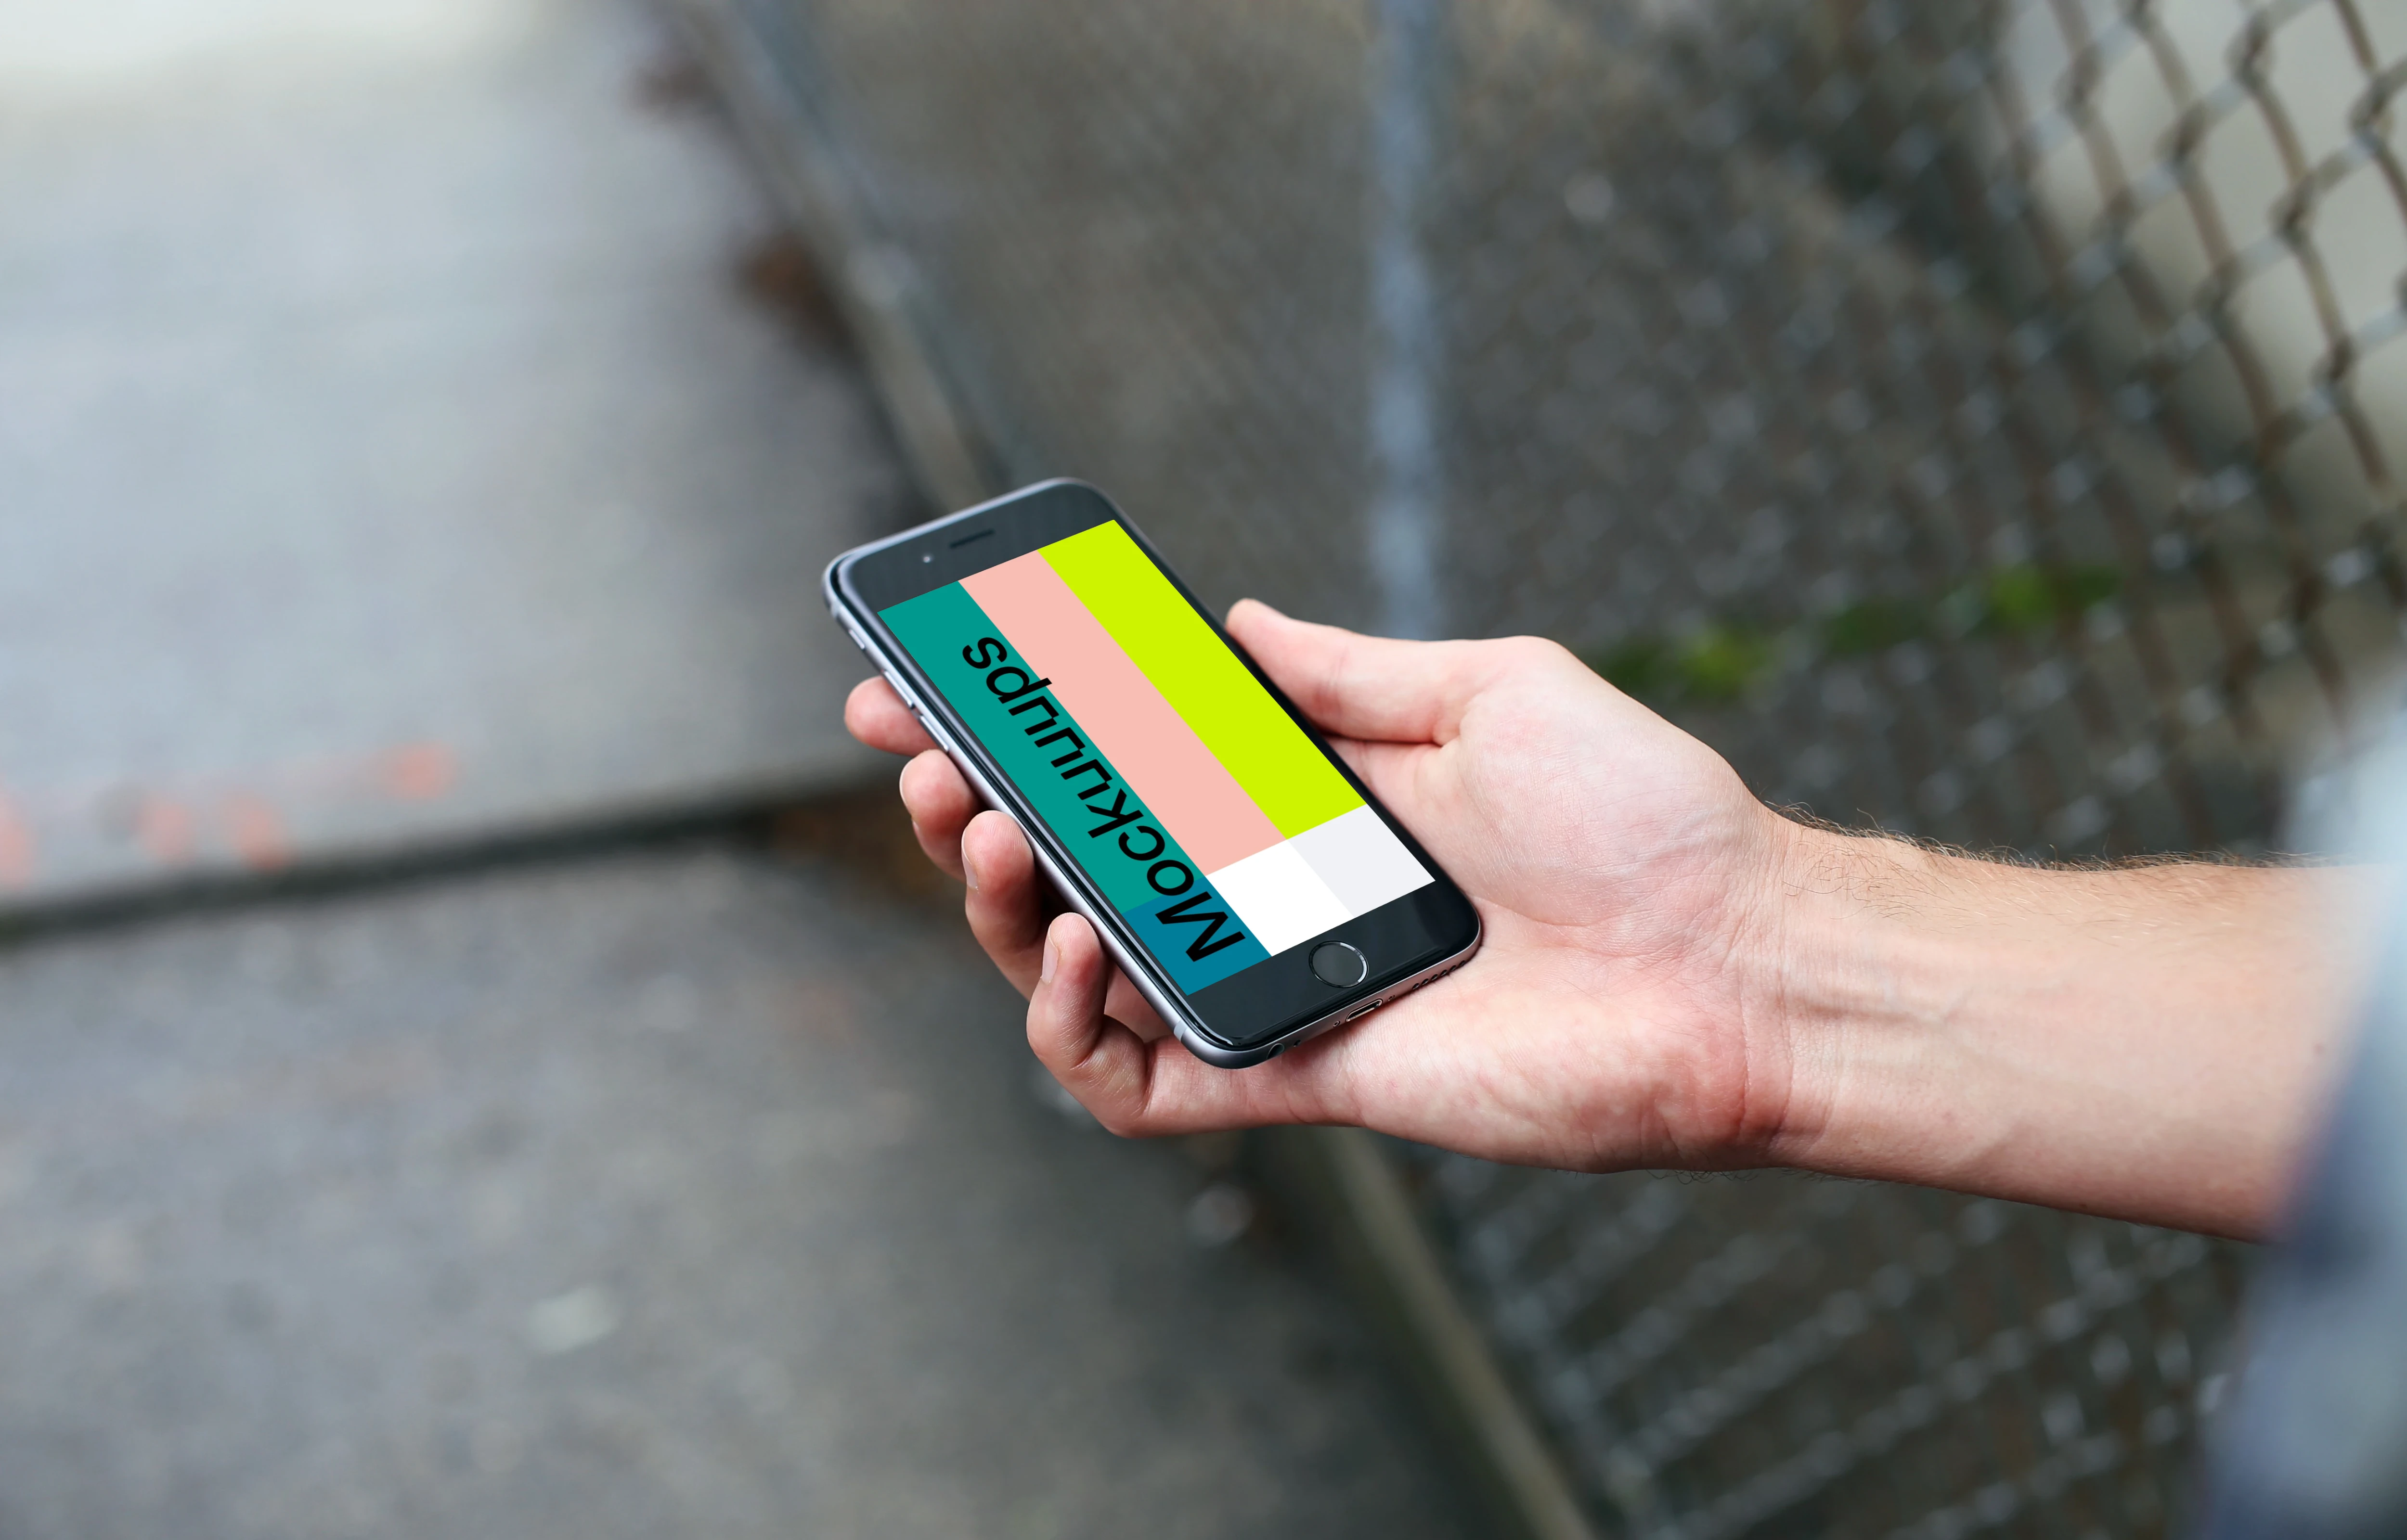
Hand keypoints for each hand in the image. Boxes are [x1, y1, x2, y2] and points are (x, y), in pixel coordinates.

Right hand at [845, 599, 1802, 1171]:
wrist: (1738, 957)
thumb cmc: (1644, 817)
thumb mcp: (1489, 689)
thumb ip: (1347, 670)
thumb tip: (1233, 619)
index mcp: (1307, 801)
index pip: (1129, 766)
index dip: (1022, 728)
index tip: (928, 679)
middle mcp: (1271, 895)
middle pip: (1077, 865)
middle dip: (972, 808)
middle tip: (925, 755)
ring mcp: (1274, 987)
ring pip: (1076, 972)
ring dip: (996, 907)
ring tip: (981, 834)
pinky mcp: (1295, 1074)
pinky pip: (1138, 1079)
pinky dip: (1072, 1027)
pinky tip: (1072, 945)